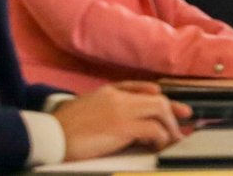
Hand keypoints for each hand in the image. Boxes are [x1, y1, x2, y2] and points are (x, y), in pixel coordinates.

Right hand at [53, 81, 191, 160]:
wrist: (49, 136)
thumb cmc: (60, 128)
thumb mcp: (82, 108)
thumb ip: (101, 106)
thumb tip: (119, 119)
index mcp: (107, 92)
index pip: (139, 87)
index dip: (158, 95)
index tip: (171, 104)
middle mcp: (118, 98)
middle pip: (156, 98)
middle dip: (173, 110)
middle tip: (183, 122)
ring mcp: (122, 110)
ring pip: (159, 110)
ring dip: (170, 126)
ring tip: (172, 139)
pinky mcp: (123, 127)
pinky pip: (153, 128)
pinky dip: (161, 137)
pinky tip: (159, 145)